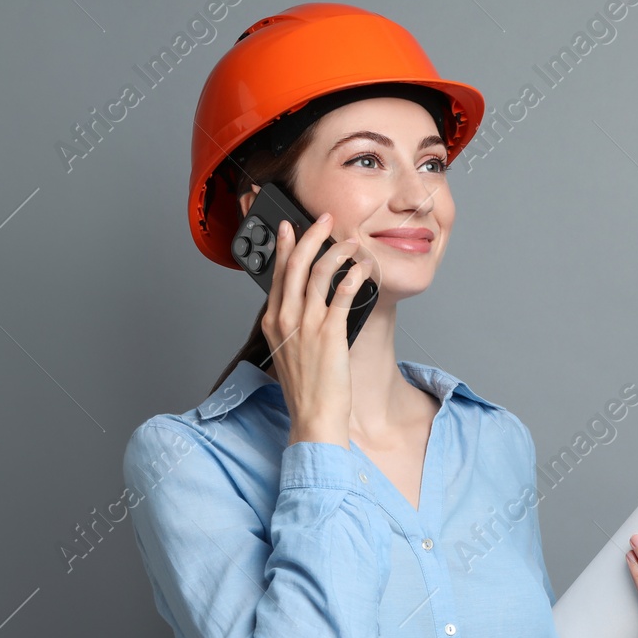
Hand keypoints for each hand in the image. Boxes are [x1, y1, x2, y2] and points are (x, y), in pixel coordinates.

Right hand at [240, 193, 374, 448]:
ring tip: (352, 242)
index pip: (277, 274)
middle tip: (325, 220)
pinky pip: (343, 294)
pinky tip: (363, 268)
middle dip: (311, 236)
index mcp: (273, 322)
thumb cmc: (306, 390)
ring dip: (338, 251)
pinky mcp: (330, 333)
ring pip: (319, 274)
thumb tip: (309, 306)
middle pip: (296, 265)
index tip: (291, 228)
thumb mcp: (290, 352)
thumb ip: (294, 326)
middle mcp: (286, 319)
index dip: (286, 246)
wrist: (314, 417)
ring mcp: (307, 325)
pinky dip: (354, 276)